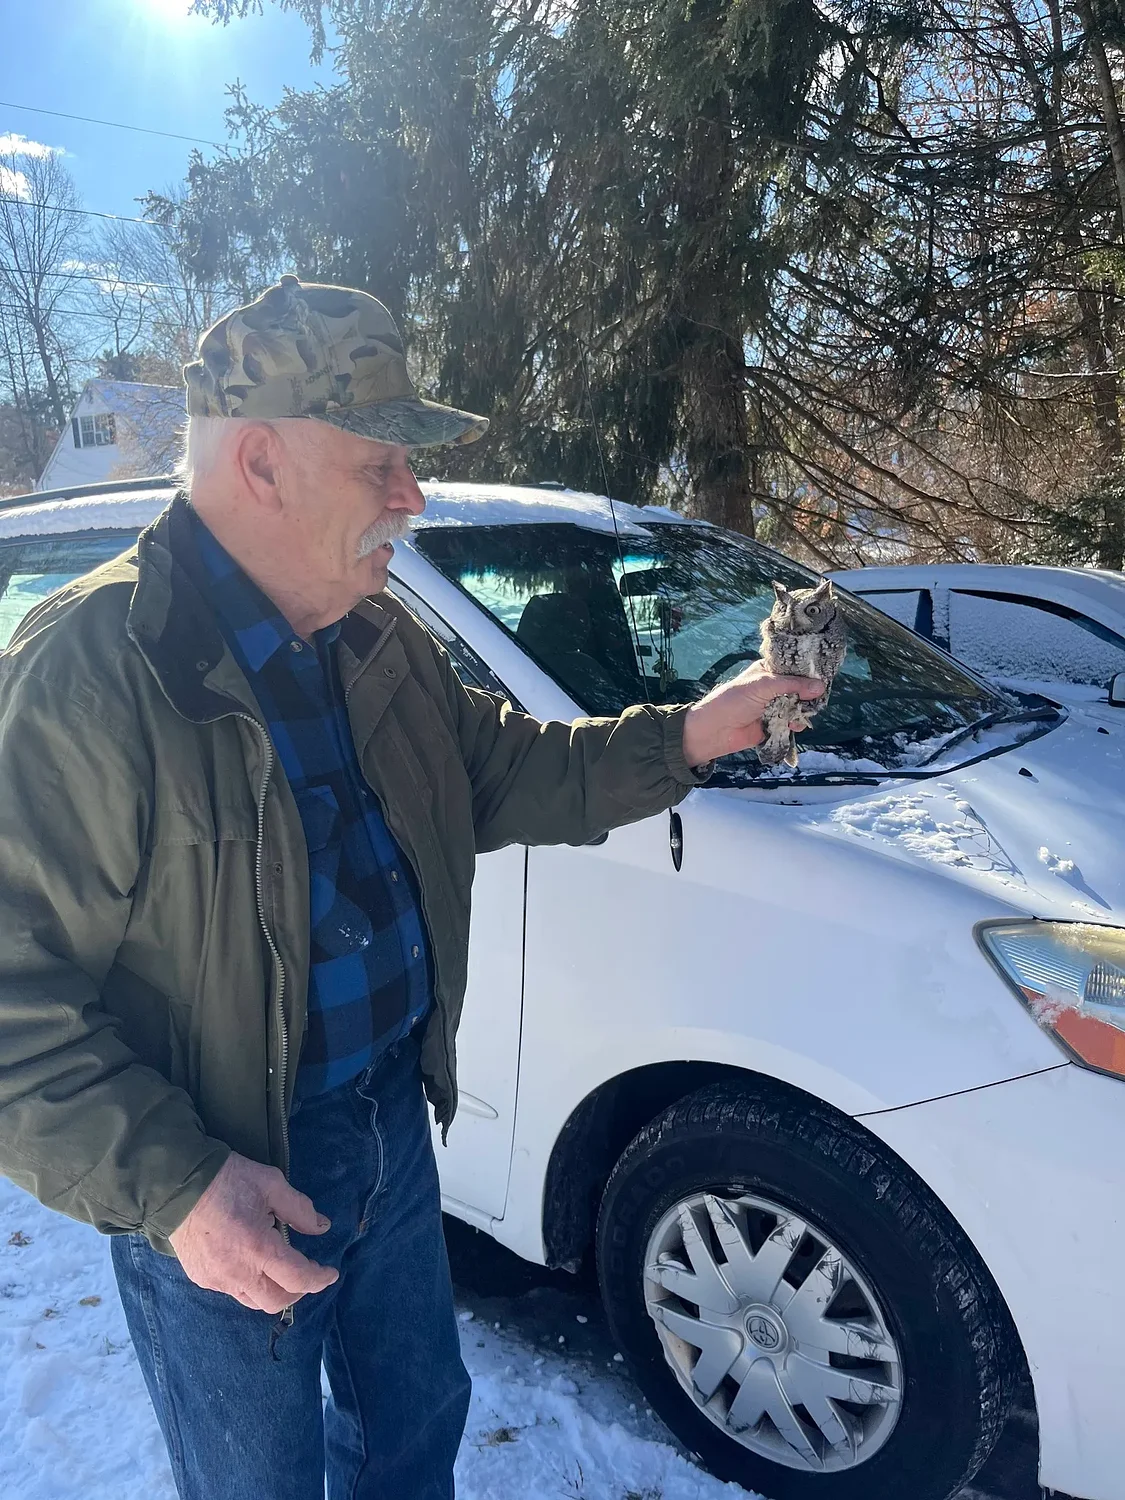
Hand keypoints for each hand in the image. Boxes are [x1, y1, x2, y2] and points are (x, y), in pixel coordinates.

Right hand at [168, 1152, 338, 1312]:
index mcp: (258, 1248)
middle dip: (297, 1291)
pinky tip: (250, 1263)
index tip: (331, 1274)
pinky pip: (232, 1291)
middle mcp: (238, 1272)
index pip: (298, 1278)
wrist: (175, 1185)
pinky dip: (249, 1284)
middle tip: (305, 1272)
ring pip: (253, 1301)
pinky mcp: (201, 1278)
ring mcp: (216, 1280)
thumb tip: (321, 1227)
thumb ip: (299, 1208)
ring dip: (272, 1291)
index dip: (319, 1279)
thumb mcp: (270, 1183)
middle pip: (276, 1301)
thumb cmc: (227, 1180)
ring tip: (278, 1269)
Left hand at [682, 660, 823, 766]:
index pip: (793, 667)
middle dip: (809, 693)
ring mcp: (774, 706)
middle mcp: (773, 687)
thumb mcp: (763, 685)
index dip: (808, 670)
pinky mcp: (774, 724)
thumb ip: (792, 685)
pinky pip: (791, 722)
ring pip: (798, 706)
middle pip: (799, 688)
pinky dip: (796, 724)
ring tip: (805, 712)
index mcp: (768, 671)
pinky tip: (796, 725)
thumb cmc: (733, 700)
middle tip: (819, 697)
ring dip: (803, 710)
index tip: (825, 673)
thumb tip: (820, 686)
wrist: (715, 730)